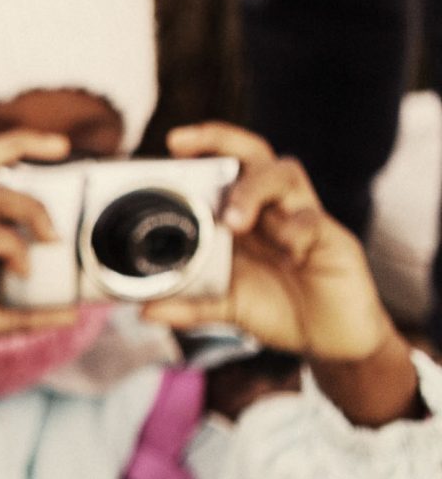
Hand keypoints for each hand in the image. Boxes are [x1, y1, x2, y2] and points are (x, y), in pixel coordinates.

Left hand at [140, 124, 418, 423]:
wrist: (330, 339)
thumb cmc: (280, 308)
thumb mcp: (227, 307)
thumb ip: (190, 305)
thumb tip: (145, 310)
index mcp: (244, 216)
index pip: (226, 167)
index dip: (202, 148)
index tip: (171, 143)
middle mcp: (272, 209)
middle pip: (254, 154)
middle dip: (221, 139)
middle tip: (182, 143)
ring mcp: (303, 219)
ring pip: (284, 174)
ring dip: (253, 189)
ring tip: (234, 221)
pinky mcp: (333, 239)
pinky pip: (315, 223)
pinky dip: (298, 231)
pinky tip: (289, 251)